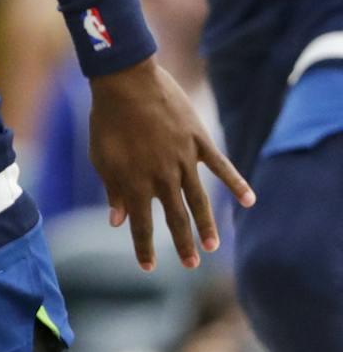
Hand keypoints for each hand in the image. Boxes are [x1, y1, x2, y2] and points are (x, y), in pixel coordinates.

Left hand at [87, 58, 254, 269]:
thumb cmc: (107, 121)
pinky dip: (236, 183)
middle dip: (182, 244)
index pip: (142, 225)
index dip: (144, 248)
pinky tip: (250, 200)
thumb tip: (118, 221)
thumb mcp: (102, 158)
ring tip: (212, 246)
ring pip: (198, 199)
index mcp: (135, 183)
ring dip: (206, 225)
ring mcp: (184, 159)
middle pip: (175, 218)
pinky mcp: (199, 141)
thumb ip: (112, 190)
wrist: (126, 83)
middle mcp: (162, 177)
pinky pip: (222, 166)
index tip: (147, 268)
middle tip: (190, 265)